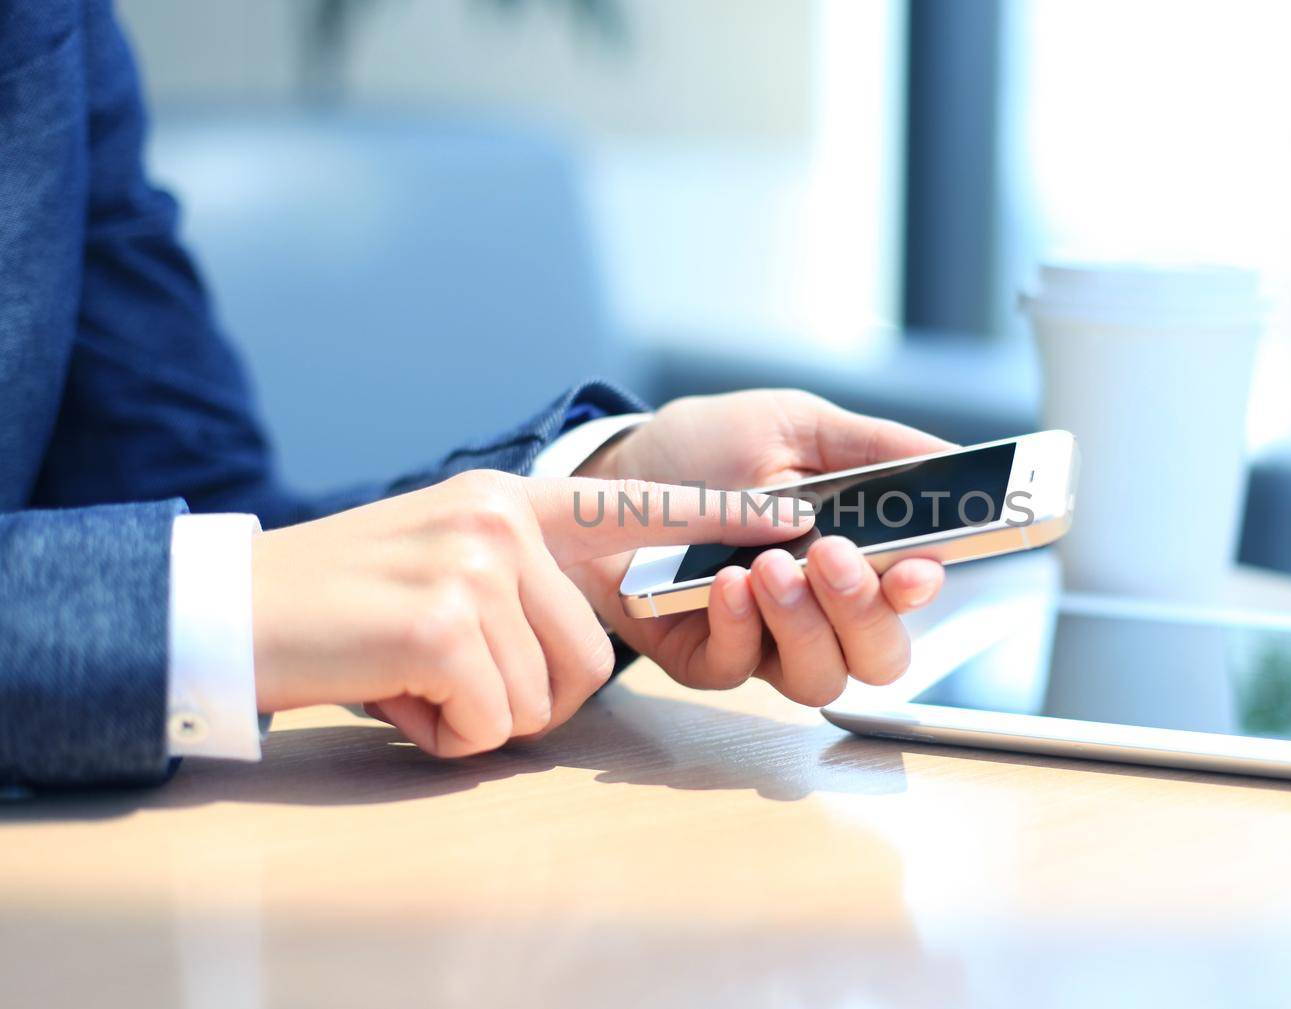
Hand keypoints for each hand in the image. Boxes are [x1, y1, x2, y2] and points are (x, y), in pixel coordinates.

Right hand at [252, 470, 809, 755]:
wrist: (233, 611)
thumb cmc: (348, 608)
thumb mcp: (446, 561)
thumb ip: (527, 578)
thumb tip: (600, 641)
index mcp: (513, 499)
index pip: (639, 504)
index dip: (719, 521)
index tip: (793, 526)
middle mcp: (501, 517)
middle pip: (594, 655)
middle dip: (529, 692)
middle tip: (447, 670)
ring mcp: (473, 564)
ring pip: (551, 694)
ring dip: (485, 714)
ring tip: (415, 675)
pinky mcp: (442, 623)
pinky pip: (496, 721)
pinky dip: (447, 734)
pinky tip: (393, 691)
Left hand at [571, 389, 953, 705]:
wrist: (613, 470)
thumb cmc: (709, 451)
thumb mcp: (795, 428)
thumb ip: (875, 448)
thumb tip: (954, 457)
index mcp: (854, 557)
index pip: (909, 597)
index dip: (921, 591)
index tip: (917, 567)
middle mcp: (819, 611)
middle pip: (879, 657)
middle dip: (864, 612)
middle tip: (832, 557)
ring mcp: (764, 642)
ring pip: (817, 678)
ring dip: (803, 623)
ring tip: (769, 565)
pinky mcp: (703, 658)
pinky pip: (737, 669)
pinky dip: (739, 626)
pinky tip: (727, 582)